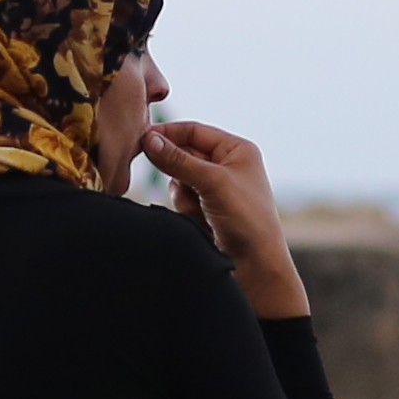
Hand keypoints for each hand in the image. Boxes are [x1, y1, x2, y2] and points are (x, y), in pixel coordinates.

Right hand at [137, 115, 310, 316]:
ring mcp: (215, 188)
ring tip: (200, 208)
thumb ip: (179, 160)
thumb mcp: (212, 183)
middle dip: (178, 171)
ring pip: (178, 178)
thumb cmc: (246, 219)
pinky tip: (201, 220)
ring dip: (182, 193)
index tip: (143, 139)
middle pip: (183, 154)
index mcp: (237, 150)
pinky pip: (181, 198)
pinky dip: (185, 208)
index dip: (169, 134)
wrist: (256, 266)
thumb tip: (149, 140)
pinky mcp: (206, 208)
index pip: (195, 131)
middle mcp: (227, 165)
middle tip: (176, 181)